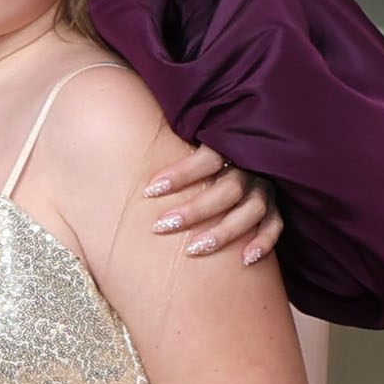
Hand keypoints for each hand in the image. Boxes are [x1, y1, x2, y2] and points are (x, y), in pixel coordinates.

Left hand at [145, 142, 280, 267]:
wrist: (246, 151)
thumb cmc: (203, 149)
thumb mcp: (189, 136)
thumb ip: (164, 139)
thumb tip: (107, 123)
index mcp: (231, 145)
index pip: (208, 158)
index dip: (181, 174)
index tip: (150, 191)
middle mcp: (251, 166)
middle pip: (228, 189)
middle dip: (194, 210)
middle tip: (160, 226)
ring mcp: (266, 186)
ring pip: (251, 210)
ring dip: (224, 232)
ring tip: (192, 250)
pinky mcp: (276, 206)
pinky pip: (275, 225)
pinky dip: (264, 242)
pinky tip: (244, 260)